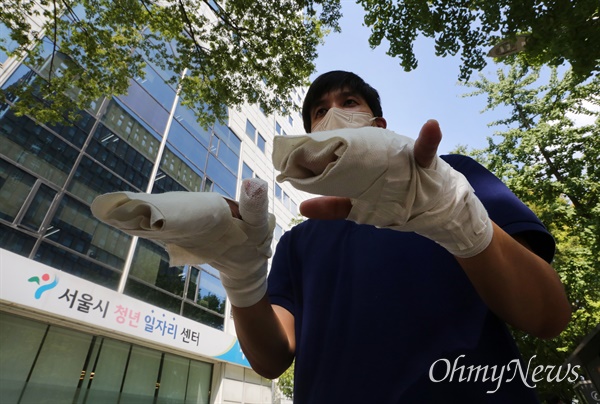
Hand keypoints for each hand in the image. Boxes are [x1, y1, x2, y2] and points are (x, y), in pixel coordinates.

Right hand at [299, 119, 441, 219]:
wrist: (431, 206)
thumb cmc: (426, 175)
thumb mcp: (425, 158)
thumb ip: (426, 144)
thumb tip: (433, 123)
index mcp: (370, 152)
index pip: (344, 142)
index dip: (324, 140)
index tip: (307, 139)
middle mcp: (359, 167)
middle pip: (331, 160)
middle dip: (312, 158)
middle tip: (293, 156)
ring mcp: (356, 188)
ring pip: (329, 182)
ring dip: (312, 180)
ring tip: (292, 175)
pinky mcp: (357, 208)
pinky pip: (337, 208)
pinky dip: (322, 209)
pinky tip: (305, 207)